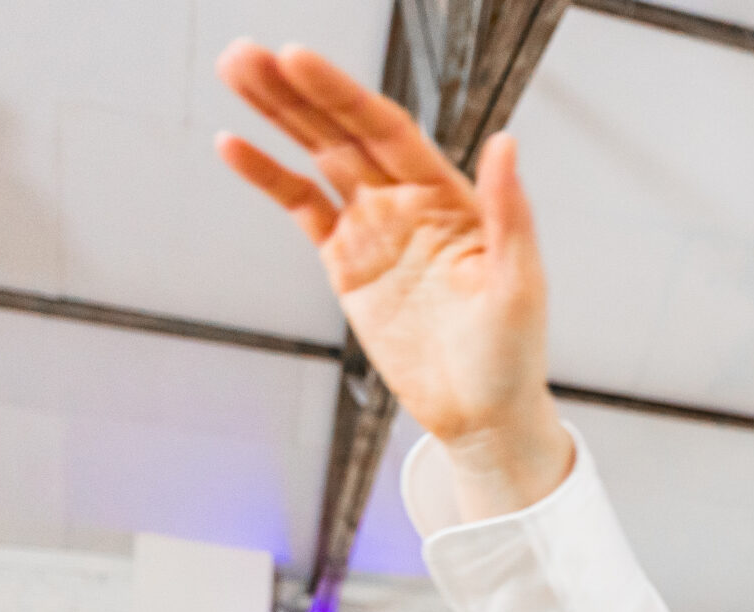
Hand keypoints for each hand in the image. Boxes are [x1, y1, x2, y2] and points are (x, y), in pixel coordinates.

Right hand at [214, 42, 571, 507]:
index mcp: (452, 198)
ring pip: (318, 158)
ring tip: (235, 68)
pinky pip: (302, 207)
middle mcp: (411, 202)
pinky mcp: (347, 262)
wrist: (482, 415)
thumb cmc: (514, 354)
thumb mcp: (520, 286)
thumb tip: (505, 142)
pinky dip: (269, 176)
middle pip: (345, 132)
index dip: (343, 95)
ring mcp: (376, 228)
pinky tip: (233, 144)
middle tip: (247, 53)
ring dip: (277, 115)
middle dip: (298, 93)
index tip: (299, 58)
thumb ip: (509, 214)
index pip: (389, 132)